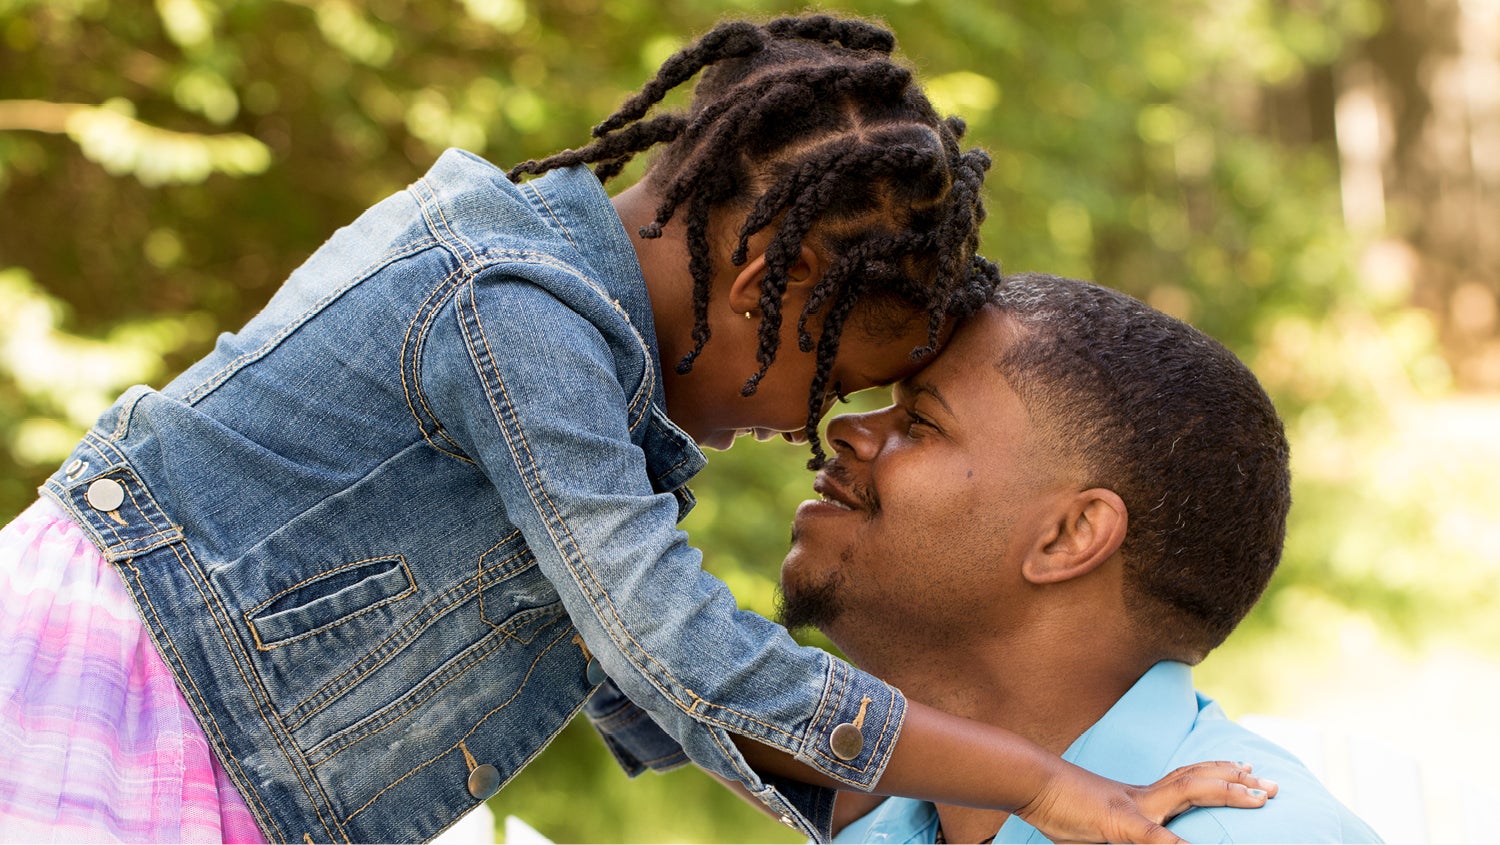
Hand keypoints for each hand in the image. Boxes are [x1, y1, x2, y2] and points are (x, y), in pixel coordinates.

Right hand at [1013, 760, 1275, 842]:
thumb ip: (1125, 829)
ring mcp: (1134, 808)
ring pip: (1188, 792)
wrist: (1030, 783)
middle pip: (1199, 780)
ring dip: (1225, 790)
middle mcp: (1144, 797)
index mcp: (1141, 798)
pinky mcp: (1119, 824)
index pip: (1189, 779)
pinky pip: (1154, 837)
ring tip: (1256, 794)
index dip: (1220, 774)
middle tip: (1272, 784)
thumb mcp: (1099, 820)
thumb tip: (1141, 833)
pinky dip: (1176, 844)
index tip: (1248, 771)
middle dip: (1238, 781)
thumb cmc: (1057, 805)